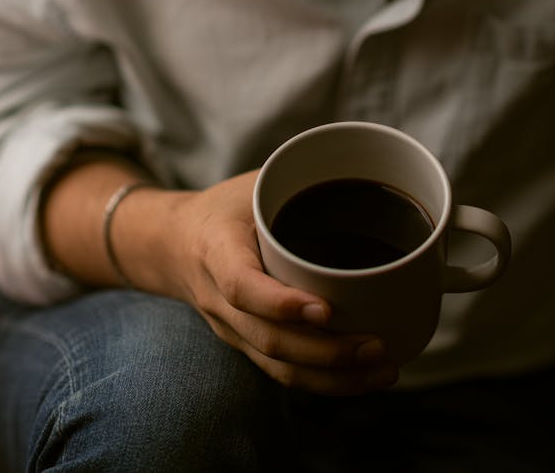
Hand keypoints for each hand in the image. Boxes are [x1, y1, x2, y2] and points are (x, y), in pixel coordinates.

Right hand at [134, 170, 399, 394]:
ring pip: (277, 366)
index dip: (281, 303)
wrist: (172, 244)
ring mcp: (230, 329)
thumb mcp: (252, 185)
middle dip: (326, 352)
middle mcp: (219, 299)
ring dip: (333, 378)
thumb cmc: (223, 209)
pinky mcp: (246, 345)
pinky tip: (362, 377)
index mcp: (216, 250)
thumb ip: (295, 184)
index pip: (241, 286)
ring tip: (382, 370)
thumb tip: (359, 172)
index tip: (325, 309)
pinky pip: (281, 373)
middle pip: (268, 339)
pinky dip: (323, 382)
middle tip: (377, 345)